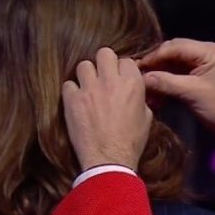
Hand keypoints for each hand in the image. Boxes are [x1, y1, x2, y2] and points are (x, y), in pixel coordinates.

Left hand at [61, 47, 152, 170]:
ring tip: (88, 88)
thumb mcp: (147, 118)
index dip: (122, 70)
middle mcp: (110, 81)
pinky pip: (68, 84)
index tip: (119, 79)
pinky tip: (76, 101)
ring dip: (86, 75)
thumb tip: (136, 92)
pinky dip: (72, 92)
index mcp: (132, 83)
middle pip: (104, 53)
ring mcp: (89, 89)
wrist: (109, 160)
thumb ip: (140, 98)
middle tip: (102, 77)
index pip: (126, 60)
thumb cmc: (131, 142)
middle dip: (104, 63)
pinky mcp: (72, 100)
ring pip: (84, 65)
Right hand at [138, 38, 214, 152]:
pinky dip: (164, 83)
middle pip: (171, 52)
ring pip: (171, 64)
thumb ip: (167, 82)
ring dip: (158, 75)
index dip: (154, 56)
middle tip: (137, 76)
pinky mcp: (195, 76)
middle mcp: (203, 52)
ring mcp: (199, 64)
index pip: (174, 46)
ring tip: (144, 87)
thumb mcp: (192, 94)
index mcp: (207, 51)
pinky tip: (155, 94)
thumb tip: (141, 78)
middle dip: (155, 65)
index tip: (136, 68)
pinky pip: (175, 74)